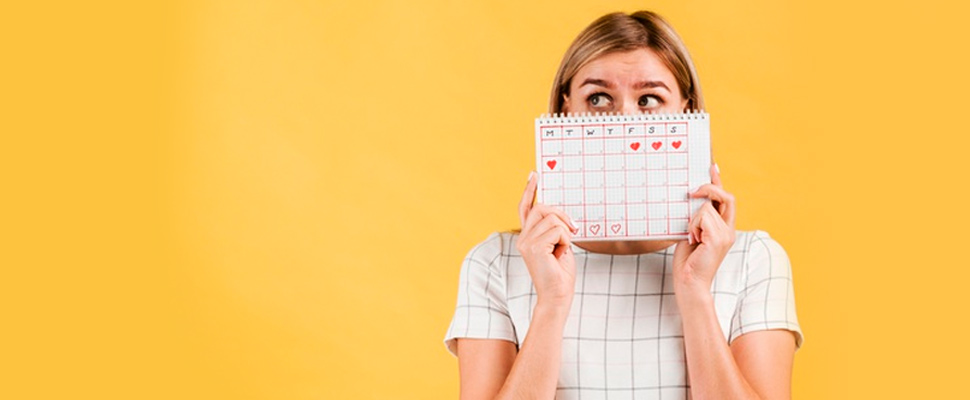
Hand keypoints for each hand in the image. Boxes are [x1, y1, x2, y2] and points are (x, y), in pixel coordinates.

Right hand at [516, 172, 578, 308]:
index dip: (529, 190)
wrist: (558, 296)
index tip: (534, 175)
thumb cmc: (560, 273)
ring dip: (566, 232)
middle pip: (543, 208)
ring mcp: (526, 242)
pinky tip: (561, 254)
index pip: (525, 207)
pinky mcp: (534, 247)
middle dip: (562, 215)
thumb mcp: (559, 244)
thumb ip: (555, 229)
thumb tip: (559, 212)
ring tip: (563, 248)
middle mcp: (522, 237)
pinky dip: (566, 240)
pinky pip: (558, 230)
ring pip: (553, 218)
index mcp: (527, 236)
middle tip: (574, 229)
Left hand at [673, 164, 736, 293]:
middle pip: (726, 196)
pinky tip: (692, 240)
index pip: (726, 199)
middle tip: (692, 191)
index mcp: (724, 228)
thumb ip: (696, 218)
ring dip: (692, 220)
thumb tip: (691, 199)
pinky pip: (702, 216)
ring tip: (691, 238)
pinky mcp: (718, 238)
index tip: (712, 167)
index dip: (719, 181)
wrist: (689, 282)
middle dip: (709, 187)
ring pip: (705, 207)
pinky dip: (692, 226)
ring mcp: (726, 234)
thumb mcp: (691, 233)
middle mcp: (729, 230)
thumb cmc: (688, 261)